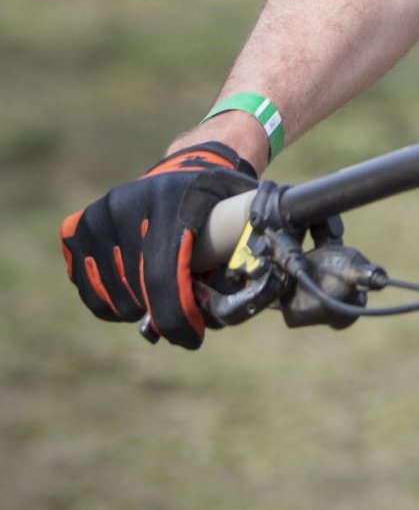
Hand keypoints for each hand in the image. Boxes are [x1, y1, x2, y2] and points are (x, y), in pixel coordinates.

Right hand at [60, 141, 256, 347]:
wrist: (183, 170)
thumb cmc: (218, 200)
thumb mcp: (240, 209)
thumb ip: (242, 248)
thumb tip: (250, 298)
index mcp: (172, 199)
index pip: (165, 273)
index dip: (177, 314)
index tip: (192, 338)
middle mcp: (127, 203)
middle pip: (138, 288)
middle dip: (163, 315)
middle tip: (183, 323)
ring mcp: (98, 216)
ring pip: (112, 293)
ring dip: (139, 309)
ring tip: (162, 301)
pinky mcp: (77, 230)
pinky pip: (89, 287)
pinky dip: (111, 303)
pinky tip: (135, 295)